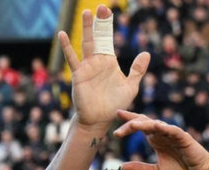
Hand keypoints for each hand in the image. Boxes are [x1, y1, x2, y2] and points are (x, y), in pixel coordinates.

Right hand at [58, 6, 149, 129]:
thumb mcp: (131, 87)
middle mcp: (97, 60)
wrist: (100, 119)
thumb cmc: (115, 104)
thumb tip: (146, 53)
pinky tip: (62, 35)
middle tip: (101, 7)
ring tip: (87, 13)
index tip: (108, 10)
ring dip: (87, 29)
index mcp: (109, 61)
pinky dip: (67, 47)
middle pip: (98, 37)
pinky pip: (72, 59)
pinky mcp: (79, 75)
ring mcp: (87, 66)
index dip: (108, 25)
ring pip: (87, 43)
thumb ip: (137, 70)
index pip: (108, 38)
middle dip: (100, 22)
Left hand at [114, 110, 208, 169]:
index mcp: (156, 139)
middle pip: (144, 122)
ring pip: (157, 125)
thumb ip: (140, 168)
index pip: (140, 126)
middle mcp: (163, 133)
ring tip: (132, 124)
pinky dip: (166, 128)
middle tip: (118, 122)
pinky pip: (173, 131)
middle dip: (131, 121)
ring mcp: (173, 134)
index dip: (128, 123)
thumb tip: (121, 167)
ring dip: (144, 123)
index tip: (115, 123)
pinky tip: (157, 126)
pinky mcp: (184, 137)